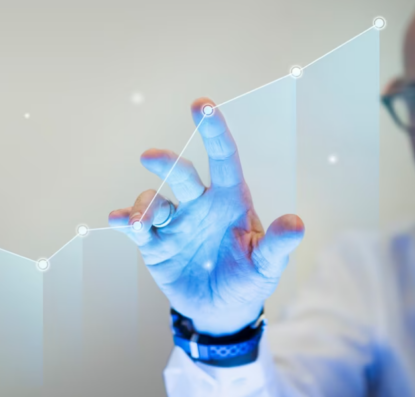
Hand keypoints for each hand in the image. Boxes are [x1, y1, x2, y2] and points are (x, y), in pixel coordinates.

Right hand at [109, 97, 303, 334]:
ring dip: (145, 206)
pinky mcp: (155, 243)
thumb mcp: (266, 265)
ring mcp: (175, 222)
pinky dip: (125, 220)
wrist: (222, 309)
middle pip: (182, 175)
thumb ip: (277, 245)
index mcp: (230, 200)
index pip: (223, 158)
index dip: (213, 131)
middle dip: (167, 163)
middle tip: (151, 157)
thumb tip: (296, 223)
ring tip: (140, 222)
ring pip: (155, 200)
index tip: (200, 106)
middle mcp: (200, 204)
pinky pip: (137, 226)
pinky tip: (119, 219)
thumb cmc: (248, 279)